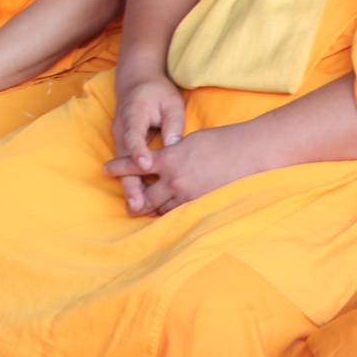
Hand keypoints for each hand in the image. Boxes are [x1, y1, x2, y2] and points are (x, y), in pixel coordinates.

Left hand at [104, 123, 257, 215]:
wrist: (250, 153)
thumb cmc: (222, 141)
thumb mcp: (190, 141)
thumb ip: (173, 153)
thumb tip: (164, 160)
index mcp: (169, 159)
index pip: (135, 164)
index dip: (119, 167)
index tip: (106, 169)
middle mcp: (174, 180)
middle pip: (145, 195)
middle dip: (135, 197)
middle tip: (128, 202)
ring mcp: (189, 195)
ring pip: (162, 208)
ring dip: (154, 208)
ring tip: (147, 210)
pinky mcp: (203, 205)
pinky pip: (181, 214)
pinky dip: (174, 214)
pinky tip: (172, 215)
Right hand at [111, 69, 187, 215]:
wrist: (135, 81)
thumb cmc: (157, 91)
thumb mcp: (170, 102)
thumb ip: (172, 124)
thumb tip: (175, 147)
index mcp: (134, 114)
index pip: (134, 135)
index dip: (139, 152)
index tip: (146, 166)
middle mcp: (122, 129)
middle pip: (124, 159)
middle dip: (130, 183)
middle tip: (137, 204)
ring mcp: (119, 138)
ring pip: (123, 167)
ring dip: (130, 187)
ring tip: (138, 208)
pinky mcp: (123, 145)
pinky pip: (126, 166)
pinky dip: (132, 182)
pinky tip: (141, 200)